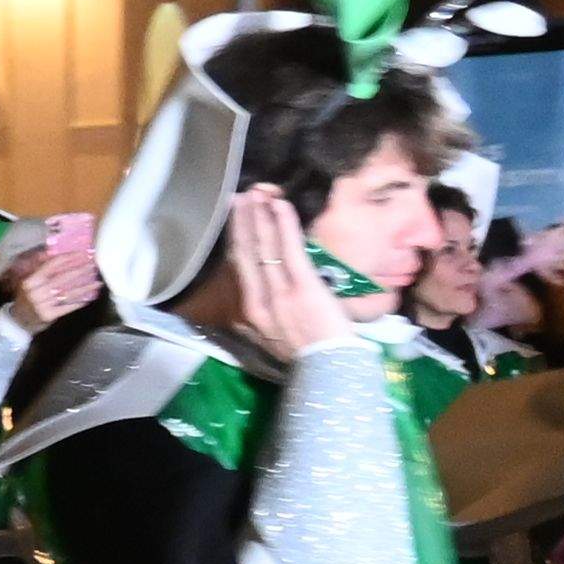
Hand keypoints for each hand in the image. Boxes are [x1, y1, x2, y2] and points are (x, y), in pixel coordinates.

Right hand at [16, 238, 103, 322]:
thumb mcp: (26, 281)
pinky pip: (67, 307)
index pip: (51, 265)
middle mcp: (36, 292)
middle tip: (93, 265)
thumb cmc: (25, 298)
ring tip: (97, 282)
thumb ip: (37, 266)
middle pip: (62, 278)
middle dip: (79, 271)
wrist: (17, 321)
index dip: (67, 258)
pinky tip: (89, 298)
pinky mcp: (49, 315)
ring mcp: (42, 305)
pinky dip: (78, 302)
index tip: (81, 254)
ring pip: (67, 293)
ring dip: (84, 287)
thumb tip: (49, 252)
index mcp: (30, 281)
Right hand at [222, 191, 339, 365]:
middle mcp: (257, 300)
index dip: (237, 241)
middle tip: (239, 197)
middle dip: (242, 222)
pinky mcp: (302, 286)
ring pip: (263, 247)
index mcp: (250, 313)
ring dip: (259, 216)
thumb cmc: (308, 355)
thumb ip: (265, 317)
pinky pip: (289, 249)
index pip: (240, 270)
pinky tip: (279, 205)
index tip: (236, 220)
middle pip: (246, 253)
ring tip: (256, 193)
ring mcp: (278, 292)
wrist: (327, 370)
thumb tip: (260, 298)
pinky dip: (283, 224)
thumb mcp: (273, 338)